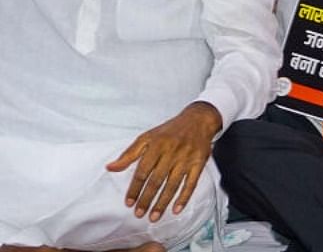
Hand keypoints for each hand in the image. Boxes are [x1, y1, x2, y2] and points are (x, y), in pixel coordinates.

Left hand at [105, 102, 221, 221]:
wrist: (198, 120)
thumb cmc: (170, 130)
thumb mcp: (147, 137)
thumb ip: (129, 154)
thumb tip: (110, 167)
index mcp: (157, 146)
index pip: (143, 172)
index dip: (135, 189)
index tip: (129, 202)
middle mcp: (172, 153)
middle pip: (157, 181)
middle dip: (147, 199)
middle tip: (139, 213)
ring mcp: (186, 159)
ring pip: (173, 185)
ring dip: (163, 203)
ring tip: (154, 217)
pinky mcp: (199, 163)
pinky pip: (191, 183)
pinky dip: (184, 198)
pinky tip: (176, 209)